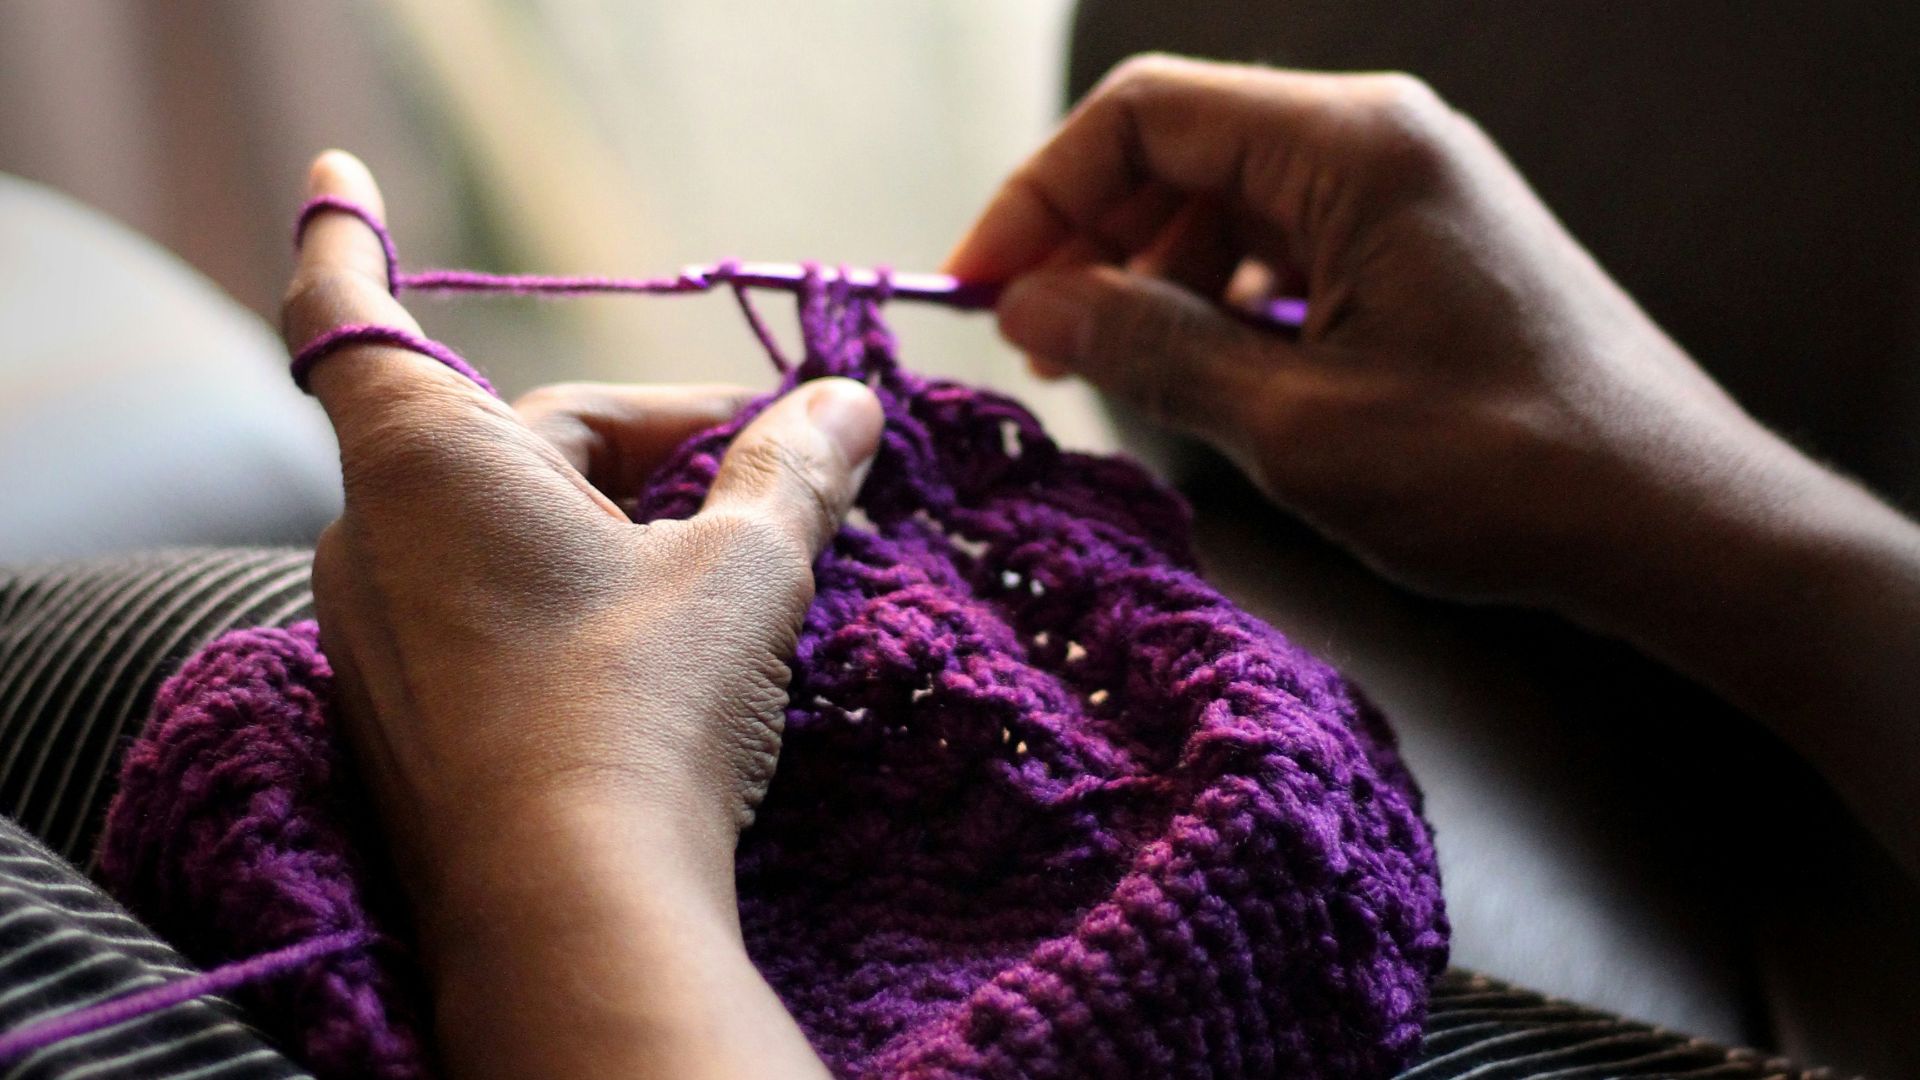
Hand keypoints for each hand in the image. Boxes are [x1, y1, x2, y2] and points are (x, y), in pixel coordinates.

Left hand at [283, 151, 857, 1077]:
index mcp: (432, 464)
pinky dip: (576, 598)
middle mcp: (377, 542)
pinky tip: (671, 647)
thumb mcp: (741, 571)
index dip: (347, 238)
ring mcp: (381, 641)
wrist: (574, 914)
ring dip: (620, 524)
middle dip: (646, 443)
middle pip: (516, 440)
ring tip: (740, 563)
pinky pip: (491, 613)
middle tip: (772, 470)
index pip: (355, 315)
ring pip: (509, 534)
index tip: (341, 177)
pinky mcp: (410, 721)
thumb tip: (848, 403)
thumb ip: (793, 473)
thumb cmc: (642, 709)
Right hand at [949, 56, 1919, 876]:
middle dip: (1090, 239)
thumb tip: (1031, 306)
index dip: (1039, 195)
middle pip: (1181, 149)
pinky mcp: (1422, 246)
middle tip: (1034, 346)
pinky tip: (1204, 375)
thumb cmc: (1505, 471)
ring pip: (1226, 201)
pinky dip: (1221, 300)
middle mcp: (1381, 139)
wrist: (1673, 521)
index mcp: (1352, 145)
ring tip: (1110, 374)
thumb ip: (1149, 351)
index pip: (1144, 115)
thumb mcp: (1296, 423)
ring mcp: (1407, 190)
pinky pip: (1286, 244)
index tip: (977, 286)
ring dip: (1151, 278)